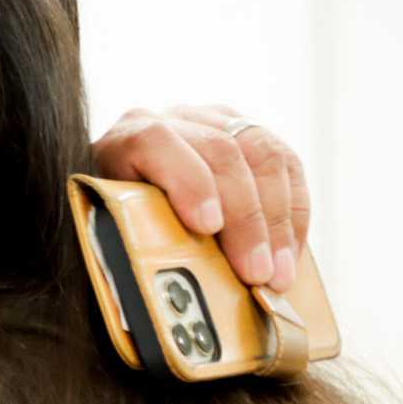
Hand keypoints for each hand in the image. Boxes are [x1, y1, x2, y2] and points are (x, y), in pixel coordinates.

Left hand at [93, 105, 310, 291]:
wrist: (127, 192)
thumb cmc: (116, 221)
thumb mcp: (109, 228)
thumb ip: (131, 242)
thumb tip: (166, 284)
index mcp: (124, 139)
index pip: (155, 141)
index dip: (187, 182)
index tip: (208, 226)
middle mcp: (172, 118)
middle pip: (220, 151)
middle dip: (245, 218)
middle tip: (255, 273)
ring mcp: (215, 121)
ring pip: (261, 153)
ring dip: (277, 220)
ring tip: (278, 273)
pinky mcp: (250, 133)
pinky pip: (287, 164)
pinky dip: (294, 212)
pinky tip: (289, 253)